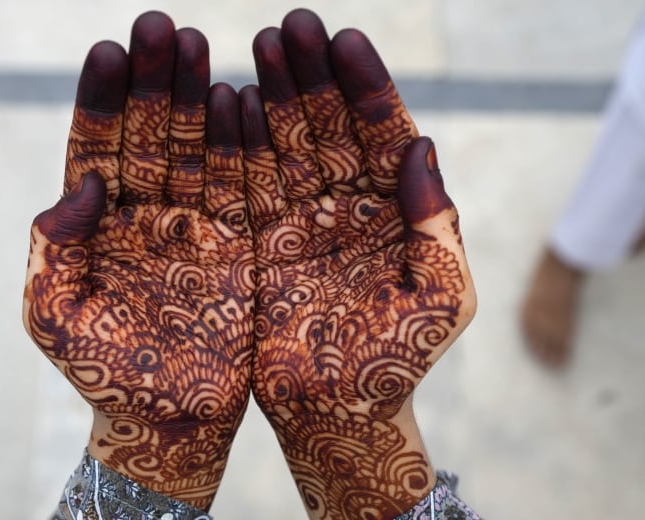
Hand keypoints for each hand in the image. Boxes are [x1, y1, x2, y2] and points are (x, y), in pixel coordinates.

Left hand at [22, 12, 253, 509]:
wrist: (169, 419)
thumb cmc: (106, 374)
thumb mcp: (56, 315)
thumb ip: (52, 249)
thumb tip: (77, 185)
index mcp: (100, 225)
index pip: (98, 147)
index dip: (103, 100)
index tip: (110, 50)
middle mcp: (148, 215)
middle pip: (150, 134)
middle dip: (154, 81)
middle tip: (163, 26)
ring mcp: (196, 225)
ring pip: (196, 149)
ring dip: (197, 98)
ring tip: (201, 46)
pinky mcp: (238, 244)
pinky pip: (240, 186)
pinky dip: (241, 145)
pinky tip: (240, 99)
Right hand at [241, 10, 475, 517]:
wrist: (336, 416)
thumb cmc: (397, 364)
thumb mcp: (441, 293)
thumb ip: (437, 221)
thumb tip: (423, 145)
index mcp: (391, 213)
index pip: (379, 134)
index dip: (364, 87)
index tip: (344, 40)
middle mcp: (342, 208)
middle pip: (326, 128)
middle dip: (311, 77)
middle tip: (291, 26)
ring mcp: (296, 222)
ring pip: (283, 147)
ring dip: (271, 98)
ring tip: (257, 48)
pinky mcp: (256, 245)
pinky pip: (245, 187)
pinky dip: (237, 147)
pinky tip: (228, 103)